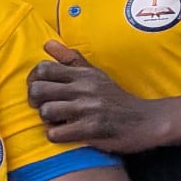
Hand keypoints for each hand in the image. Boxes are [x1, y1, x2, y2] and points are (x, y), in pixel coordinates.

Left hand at [28, 40, 169, 151]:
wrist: (146, 121)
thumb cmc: (116, 98)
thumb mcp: (97, 75)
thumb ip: (71, 60)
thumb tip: (47, 44)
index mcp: (85, 74)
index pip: (44, 69)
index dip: (34, 80)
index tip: (42, 89)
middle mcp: (86, 88)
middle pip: (38, 90)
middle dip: (36, 101)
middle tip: (46, 107)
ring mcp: (88, 108)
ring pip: (46, 111)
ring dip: (48, 120)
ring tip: (60, 120)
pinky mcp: (91, 128)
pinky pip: (55, 133)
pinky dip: (58, 135)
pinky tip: (68, 132)